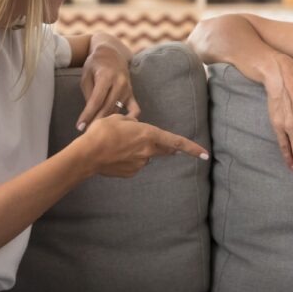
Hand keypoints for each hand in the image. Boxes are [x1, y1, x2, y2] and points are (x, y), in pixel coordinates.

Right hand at [73, 114, 207, 177]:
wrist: (87, 154)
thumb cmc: (103, 132)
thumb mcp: (118, 118)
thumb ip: (132, 122)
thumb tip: (135, 125)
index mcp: (148, 134)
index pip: (176, 141)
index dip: (192, 148)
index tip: (205, 154)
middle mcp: (148, 151)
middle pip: (163, 149)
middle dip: (165, 146)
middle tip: (154, 140)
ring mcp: (139, 163)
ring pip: (145, 156)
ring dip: (139, 150)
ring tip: (118, 144)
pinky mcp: (130, 173)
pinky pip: (134, 164)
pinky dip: (128, 159)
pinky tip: (115, 155)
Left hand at [77, 44, 140, 130]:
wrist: (111, 53)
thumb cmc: (95, 65)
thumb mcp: (86, 76)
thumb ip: (89, 94)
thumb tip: (90, 115)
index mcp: (106, 76)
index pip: (96, 101)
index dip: (87, 115)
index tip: (80, 127)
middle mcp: (120, 82)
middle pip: (107, 108)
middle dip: (96, 122)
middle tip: (86, 134)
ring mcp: (128, 89)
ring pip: (118, 111)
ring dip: (108, 122)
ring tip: (98, 132)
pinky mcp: (132, 93)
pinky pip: (134, 109)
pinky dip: (129, 119)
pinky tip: (121, 127)